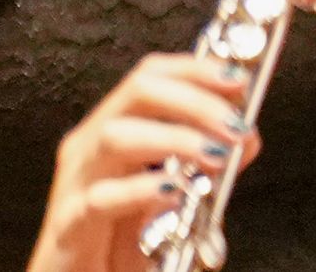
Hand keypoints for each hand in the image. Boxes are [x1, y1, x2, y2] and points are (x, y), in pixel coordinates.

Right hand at [23, 51, 254, 271]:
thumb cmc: (117, 246)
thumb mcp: (170, 202)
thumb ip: (202, 170)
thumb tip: (244, 138)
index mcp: (111, 136)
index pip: (148, 79)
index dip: (193, 69)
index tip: (239, 79)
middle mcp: (91, 149)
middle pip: (135, 93)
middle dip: (193, 101)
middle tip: (236, 126)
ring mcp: (77, 183)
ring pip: (116, 136)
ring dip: (174, 140)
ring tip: (216, 158)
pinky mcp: (71, 224)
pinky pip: (101, 199)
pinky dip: (141, 191)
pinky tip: (173, 194)